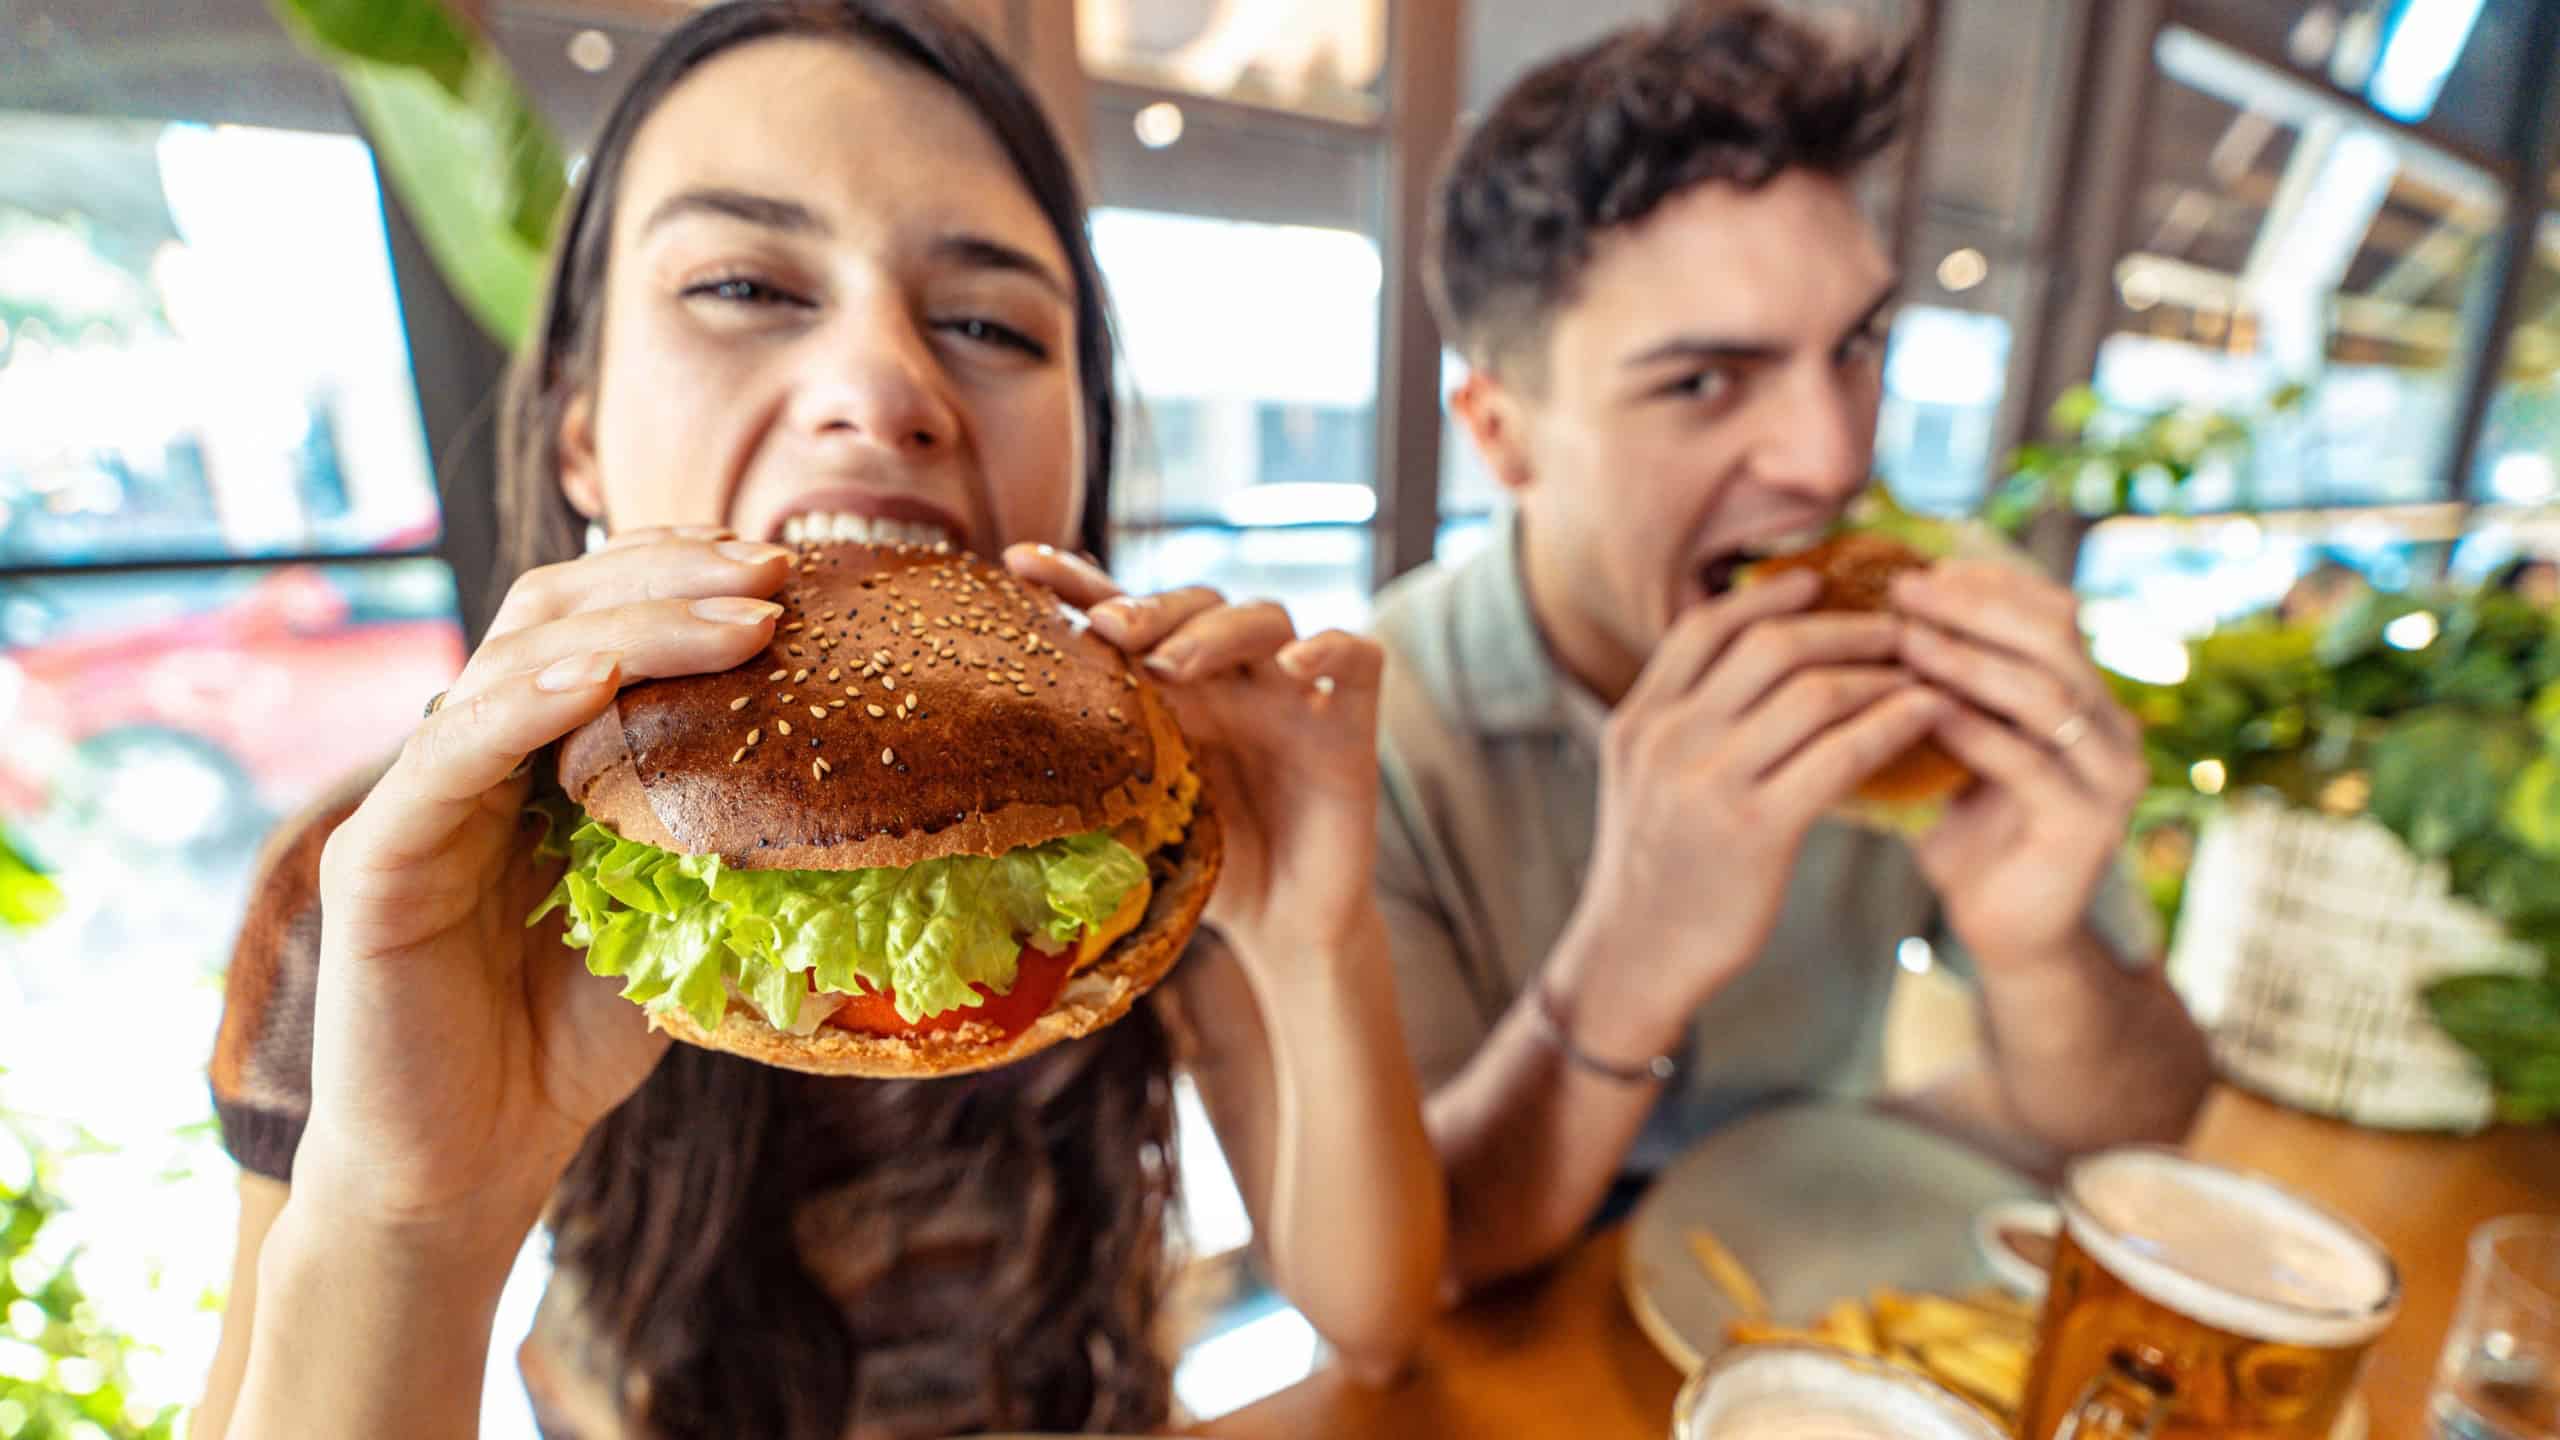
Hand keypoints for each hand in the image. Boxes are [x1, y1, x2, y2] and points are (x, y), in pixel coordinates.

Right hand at [299, 527, 791, 1236]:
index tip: (780, 565)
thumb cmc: (573, 1040)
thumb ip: (722, 838)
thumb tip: (861, 786)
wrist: (472, 1162)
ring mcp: (420, 797)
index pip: (599, 617)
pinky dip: (528, 703)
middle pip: (557, 608)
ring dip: (634, 623)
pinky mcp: (378, 858)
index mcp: (538, 753)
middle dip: (670, 573)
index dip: (679, 574)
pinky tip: (603, 675)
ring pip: (514, 660)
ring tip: (739, 615)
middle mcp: (473, 752)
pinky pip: (452, 755)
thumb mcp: (678, 917)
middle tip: (774, 568)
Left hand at [1005, 545, 1383, 962]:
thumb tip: (988, 789)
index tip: (1018, 563)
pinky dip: (1330, 647)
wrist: (1286, 927)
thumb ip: (1090, 789)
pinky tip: (1297, 665)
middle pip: (1196, 602)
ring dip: (1217, 630)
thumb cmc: (1208, 870)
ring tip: (1175, 663)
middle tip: (1109, 629)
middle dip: (1150, 606)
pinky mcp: (1348, 724)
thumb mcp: (1137, 823)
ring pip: (1265, 616)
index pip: (1124, 617)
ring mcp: (1291, 695)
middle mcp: (1229, 679)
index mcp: (1171, 692)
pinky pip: (1358, 658)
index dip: (1075, 583)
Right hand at [1556, 570, 1949, 1042]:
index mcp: (1638, 721)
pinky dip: (1890, 724)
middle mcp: (1667, 740)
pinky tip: (1925, 715)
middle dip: (1842, 626)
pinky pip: (1839, 755)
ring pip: (1811, 693)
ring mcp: (1707, 783)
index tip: (1817, 583)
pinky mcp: (1755, 830)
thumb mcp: (1641, 781)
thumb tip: (1739, 669)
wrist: (1635, 957)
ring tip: (1920, 670)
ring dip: (1879, 672)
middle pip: (1768, 647)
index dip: (1766, 597)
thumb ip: (1680, 723)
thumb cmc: (1654, 871)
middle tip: (1895, 626)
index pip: (1704, 628)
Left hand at [1891, 562, 2147, 966]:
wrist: (2007, 930)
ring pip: (2046, 695)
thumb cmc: (1971, 831)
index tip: (1919, 569)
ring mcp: (2110, 777)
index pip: (2052, 614)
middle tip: (1906, 591)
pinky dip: (1974, 731)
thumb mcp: (1959, 746)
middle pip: (2055, 640)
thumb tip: (1882, 612)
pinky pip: (2030, 764)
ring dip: (1970, 661)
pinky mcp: (2089, 826)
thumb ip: (1946, 689)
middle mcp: (2113, 729)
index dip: (1989, 585)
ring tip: (1907, 640)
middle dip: (1976, 609)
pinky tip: (1922, 711)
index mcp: (2088, 699)